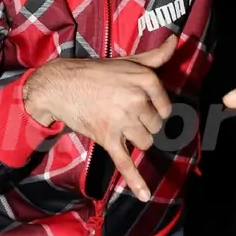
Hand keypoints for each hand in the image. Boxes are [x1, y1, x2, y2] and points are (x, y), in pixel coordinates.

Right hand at [23, 33, 175, 200]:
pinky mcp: (108, 138)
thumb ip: (155, 56)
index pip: (166, 109)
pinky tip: (144, 194)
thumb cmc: (97, 72)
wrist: (60, 84)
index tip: (138, 104)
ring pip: (145, 143)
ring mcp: (123, 120)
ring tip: (118, 125)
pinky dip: (136, 181)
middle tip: (123, 112)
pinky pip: (126, 162)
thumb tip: (175, 40)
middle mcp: (138, 100)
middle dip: (143, 124)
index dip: (153, 110)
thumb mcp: (128, 62)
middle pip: (156, 127)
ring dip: (134, 139)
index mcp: (147, 80)